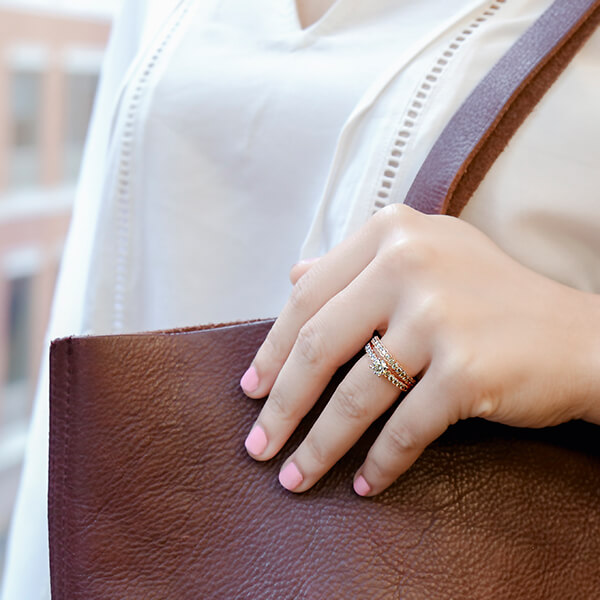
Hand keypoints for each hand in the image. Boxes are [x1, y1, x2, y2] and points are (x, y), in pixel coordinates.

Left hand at [240, 204, 599, 495]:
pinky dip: (378, 464)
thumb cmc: (491, 297)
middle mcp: (409, 263)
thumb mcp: (424, 253)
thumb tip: (293, 276)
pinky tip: (363, 483)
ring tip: (295, 477)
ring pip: (355, 395)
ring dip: (318, 446)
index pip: (307, 298)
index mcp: (390, 233)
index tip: (251, 389)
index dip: (271, 350)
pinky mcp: (466, 368)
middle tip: (258, 446)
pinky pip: (403, 430)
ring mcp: (438, 315)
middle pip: (318, 345)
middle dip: (281, 405)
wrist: (578, 336)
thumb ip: (356, 263)